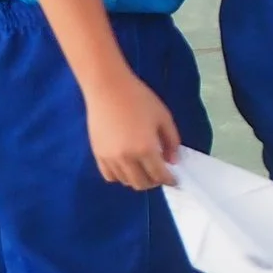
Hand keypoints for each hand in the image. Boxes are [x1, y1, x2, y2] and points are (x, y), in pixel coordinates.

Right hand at [84, 70, 180, 190]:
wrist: (108, 88)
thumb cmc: (139, 99)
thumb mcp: (164, 117)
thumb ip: (172, 141)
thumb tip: (173, 160)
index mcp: (146, 148)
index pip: (159, 175)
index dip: (169, 180)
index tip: (174, 180)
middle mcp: (127, 158)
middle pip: (142, 183)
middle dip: (154, 182)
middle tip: (160, 174)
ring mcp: (109, 158)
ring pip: (125, 182)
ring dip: (137, 179)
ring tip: (144, 169)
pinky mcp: (97, 154)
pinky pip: (109, 175)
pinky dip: (120, 176)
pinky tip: (128, 166)